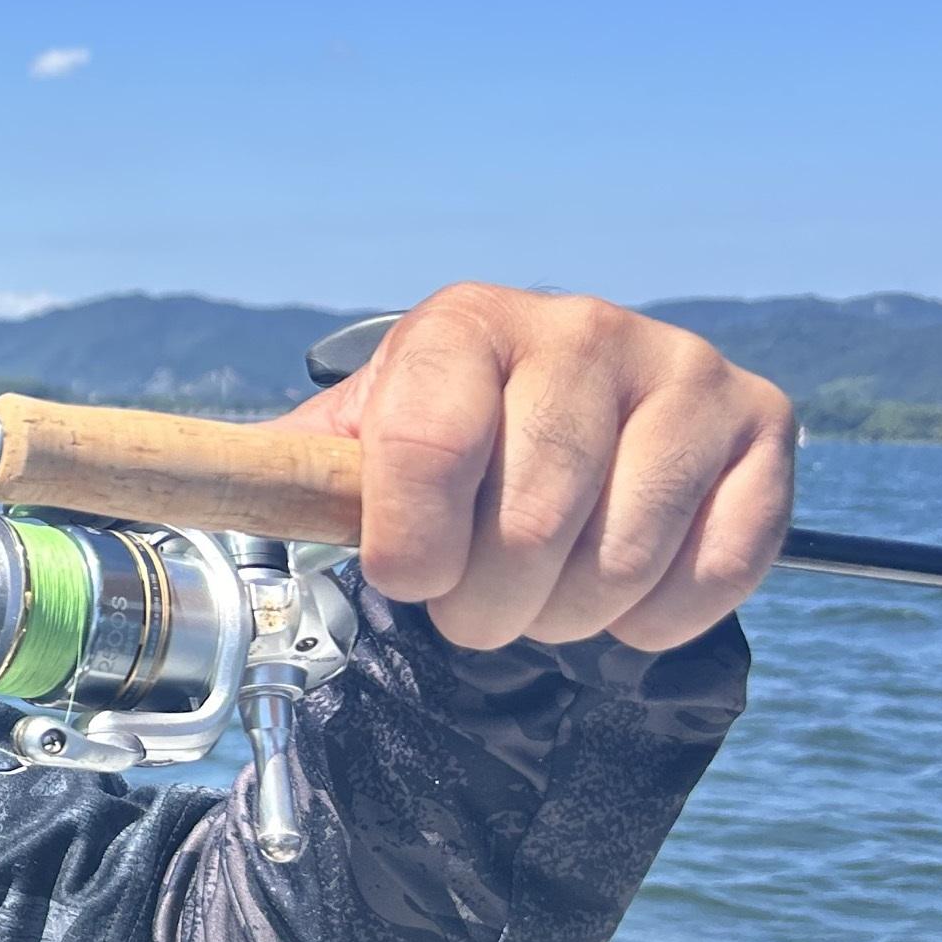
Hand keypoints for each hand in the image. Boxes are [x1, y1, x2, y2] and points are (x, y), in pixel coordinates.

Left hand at [281, 284, 795, 651]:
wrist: (552, 427)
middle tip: (477, 600)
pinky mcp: (765, 422)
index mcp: (462, 325)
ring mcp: (681, 366)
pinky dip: (661, 616)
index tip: (408, 577)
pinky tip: (624, 588)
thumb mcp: (354, 450)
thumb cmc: (439, 449)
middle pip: (533, 522)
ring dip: (570, 612)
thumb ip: (285, 476)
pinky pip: (719, 567)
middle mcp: (579, 326)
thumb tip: (176, 488)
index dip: (412, 548)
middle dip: (489, 601)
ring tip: (545, 588)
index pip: (430, 449)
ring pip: (622, 556)